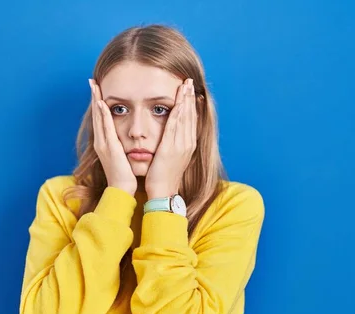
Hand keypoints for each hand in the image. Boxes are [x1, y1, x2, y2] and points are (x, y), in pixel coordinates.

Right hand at [89, 79, 136, 195]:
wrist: (122, 190)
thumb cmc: (125, 176)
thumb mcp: (123, 157)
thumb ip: (123, 146)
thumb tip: (128, 139)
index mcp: (105, 143)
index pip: (102, 119)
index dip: (99, 103)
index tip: (98, 90)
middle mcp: (101, 141)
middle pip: (97, 115)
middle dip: (94, 97)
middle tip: (92, 80)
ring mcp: (103, 144)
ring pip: (99, 118)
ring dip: (96, 101)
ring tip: (94, 86)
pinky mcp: (108, 147)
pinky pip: (105, 127)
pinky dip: (102, 115)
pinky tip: (101, 103)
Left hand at [145, 78, 197, 198]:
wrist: (163, 192)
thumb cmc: (164, 177)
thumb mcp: (171, 158)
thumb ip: (173, 145)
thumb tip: (172, 136)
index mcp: (187, 144)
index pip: (191, 119)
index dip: (191, 103)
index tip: (190, 90)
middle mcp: (187, 143)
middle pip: (190, 115)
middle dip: (189, 97)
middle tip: (189, 80)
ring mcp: (181, 145)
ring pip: (184, 118)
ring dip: (185, 100)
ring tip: (185, 85)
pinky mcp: (171, 148)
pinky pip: (175, 127)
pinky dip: (178, 113)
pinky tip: (178, 102)